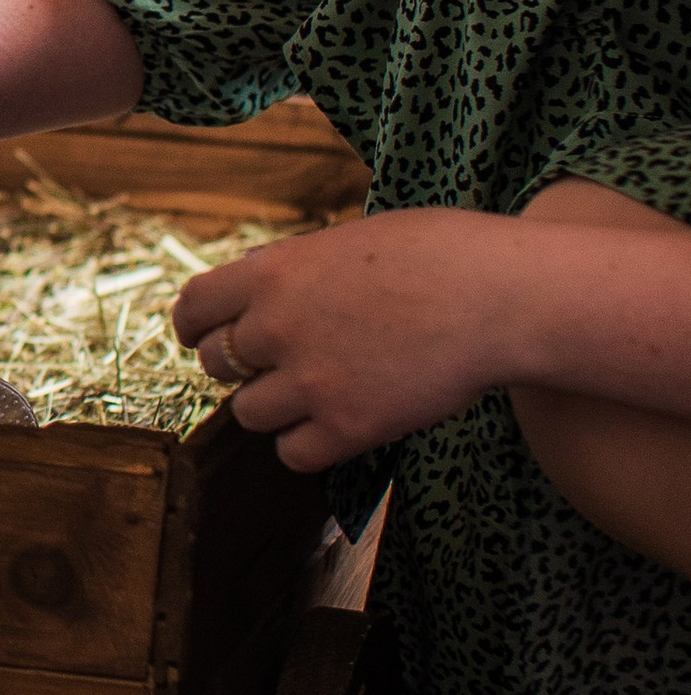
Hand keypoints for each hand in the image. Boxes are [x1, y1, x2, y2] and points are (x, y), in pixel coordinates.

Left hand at [172, 210, 517, 472]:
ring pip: (249, 413)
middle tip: (276, 364)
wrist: (500, 297)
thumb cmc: (440, 254)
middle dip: (240, 365)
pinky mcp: (347, 428)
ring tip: (317, 393)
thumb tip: (259, 286)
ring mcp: (309, 382)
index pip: (193, 306)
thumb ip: (295, 269)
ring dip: (275, 406)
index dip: (194, 326)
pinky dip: (307, 445)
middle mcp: (277, 328)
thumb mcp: (348, 239)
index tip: (202, 337)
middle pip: (218, 364)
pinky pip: (292, 454)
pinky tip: (336, 425)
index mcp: (273, 272)